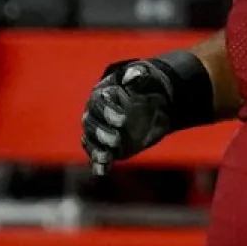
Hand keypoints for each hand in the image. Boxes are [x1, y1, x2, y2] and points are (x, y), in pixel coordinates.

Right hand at [81, 59, 175, 173]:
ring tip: (107, 157)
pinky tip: (102, 171)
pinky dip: (98, 163)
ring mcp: (100, 130)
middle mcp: (96, 113)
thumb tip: (133, 75)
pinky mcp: (107, 146)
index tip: (123, 119)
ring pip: (91, 140)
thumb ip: (139, 74)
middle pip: (91, 124)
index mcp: (103, 94)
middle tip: (117, 140)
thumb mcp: (148, 76)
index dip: (109, 112)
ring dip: (97, 149)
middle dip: (102, 133)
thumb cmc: (148, 86)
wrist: (156, 102)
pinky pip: (97, 155)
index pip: (99, 103)